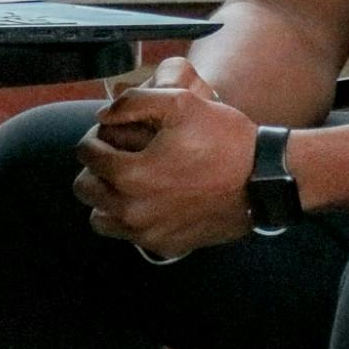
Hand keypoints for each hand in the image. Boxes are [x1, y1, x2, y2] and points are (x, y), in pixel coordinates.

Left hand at [73, 71, 257, 256]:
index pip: (86, 154)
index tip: (111, 132)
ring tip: (127, 179)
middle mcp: (133, 211)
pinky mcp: (166, 246)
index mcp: (131, 175)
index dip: (95, 136)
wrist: (263, 180)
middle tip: (116, 153)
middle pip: (85, 189)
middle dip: (95, 167)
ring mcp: (149, 234)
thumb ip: (131, 103)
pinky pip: (129, 235)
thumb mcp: (180, 102)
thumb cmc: (224, 139)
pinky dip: (130, 218)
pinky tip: (151, 199)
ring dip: (106, 197)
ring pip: (101, 218)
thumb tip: (102, 116)